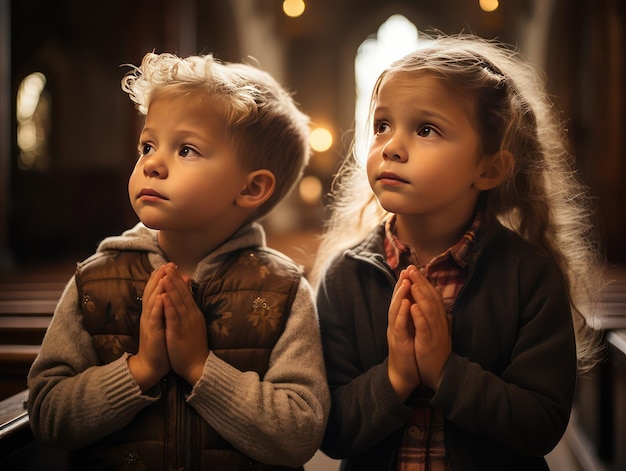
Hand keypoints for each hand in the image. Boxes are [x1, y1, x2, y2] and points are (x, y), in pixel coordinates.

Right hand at [128, 263, 171, 390]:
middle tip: (168, 263)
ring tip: (164, 274)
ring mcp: (150, 322)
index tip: (169, 264)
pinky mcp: (153, 332)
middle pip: (152, 291)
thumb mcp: (163, 322)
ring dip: (158, 287)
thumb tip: (172, 293)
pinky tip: (161, 297)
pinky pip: (154, 318)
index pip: (155, 290)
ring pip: (152, 301)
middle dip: (160, 276)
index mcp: (153, 311)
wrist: (151, 364)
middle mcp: (149, 314)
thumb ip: (165, 308)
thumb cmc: (159, 342)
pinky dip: (157, 306)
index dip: (161, 276)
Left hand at [160, 265, 209, 385]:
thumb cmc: (194, 347)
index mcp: (194, 314)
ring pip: (178, 303)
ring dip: (171, 288)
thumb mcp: (194, 326)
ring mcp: (186, 324)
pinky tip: (164, 296)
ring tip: (165, 275)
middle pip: (182, 294)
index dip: (178, 280)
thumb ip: (190, 312)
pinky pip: (173, 317)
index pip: (186, 293)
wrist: (198, 366)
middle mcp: (191, 316)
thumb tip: (188, 299)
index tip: (171, 267)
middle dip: (174, 279)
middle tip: (168, 265)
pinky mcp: (178, 333)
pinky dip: (168, 306)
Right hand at [387, 266, 420, 400]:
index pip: (401, 299)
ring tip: (405, 282)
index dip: (404, 284)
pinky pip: (399, 326)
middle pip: (396, 300)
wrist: (403, 375)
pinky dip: (402, 314)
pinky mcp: (398, 342)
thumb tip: (415, 302)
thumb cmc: (408, 353)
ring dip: (400, 296)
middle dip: (401, 284)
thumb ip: (410, 317)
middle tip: (406, 270)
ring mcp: (395, 332)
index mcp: (400, 321)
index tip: (410, 270)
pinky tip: (405, 304)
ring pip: (395, 310)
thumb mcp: (410, 332)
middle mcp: (395, 323)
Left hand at [407, 268, 451, 390]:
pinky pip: (424, 328)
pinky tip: (413, 306)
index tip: (415, 270)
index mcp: (440, 320)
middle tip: (411, 269)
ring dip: (420, 295)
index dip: (424, 282)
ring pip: (429, 310)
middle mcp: (439, 324)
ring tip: (412, 281)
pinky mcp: (429, 344)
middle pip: (431, 299)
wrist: (439, 375)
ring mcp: (435, 333)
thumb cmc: (434, 352)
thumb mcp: (435, 330)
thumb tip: (429, 300)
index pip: (433, 296)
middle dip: (421, 283)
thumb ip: (433, 316)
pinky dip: (419, 316)